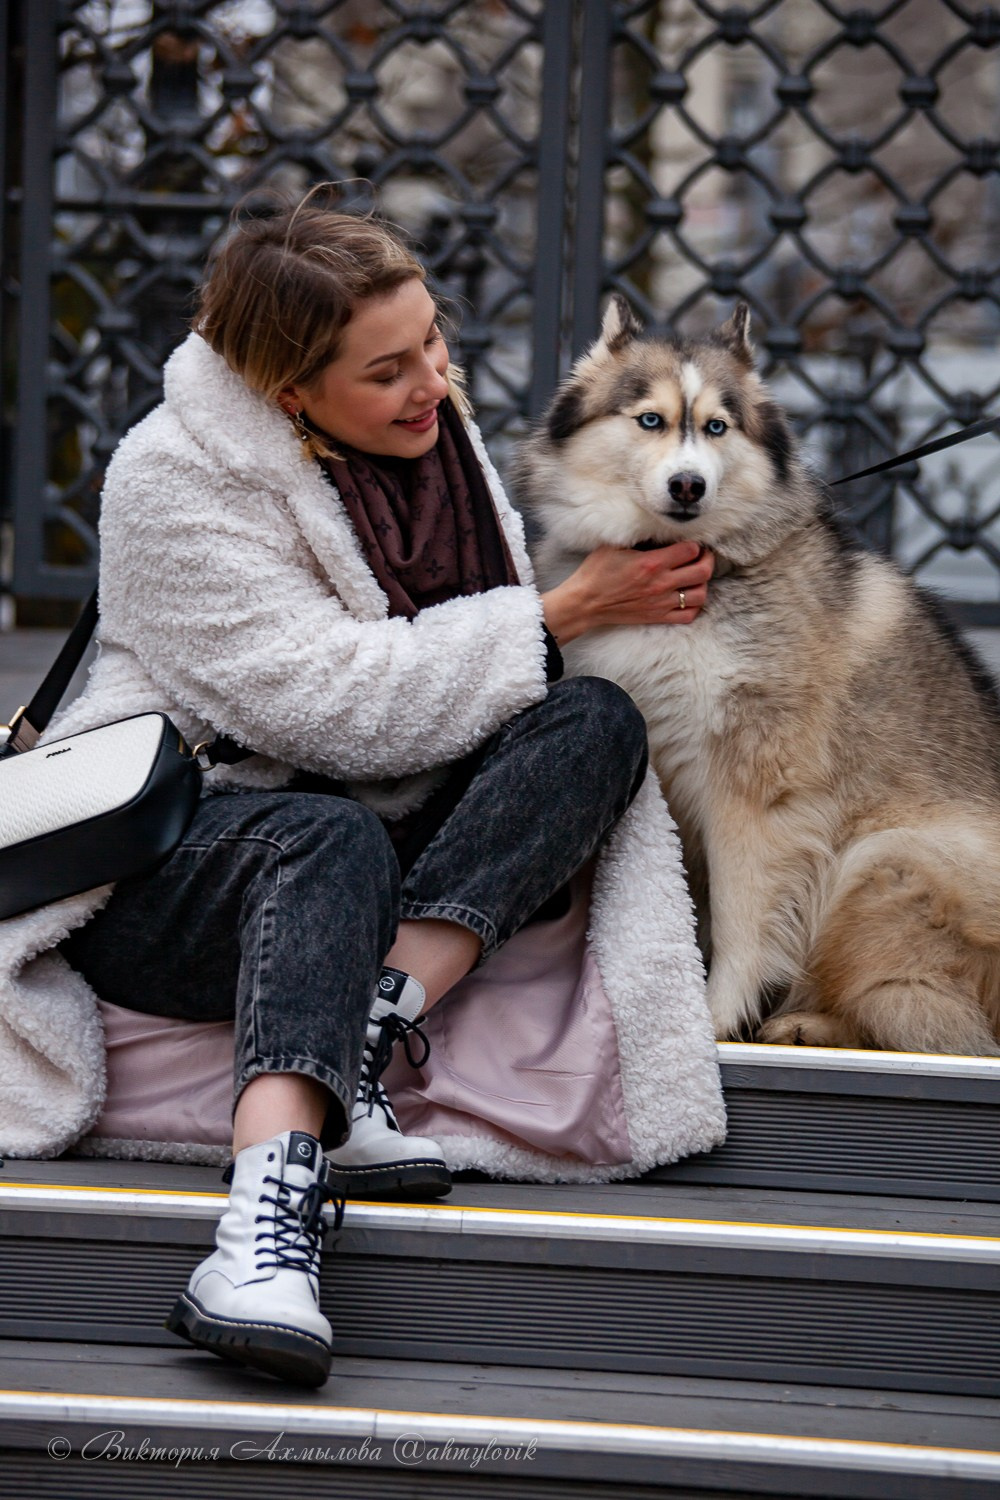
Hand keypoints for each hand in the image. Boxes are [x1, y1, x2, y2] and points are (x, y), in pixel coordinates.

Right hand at [542, 541, 713, 644]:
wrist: (585, 603)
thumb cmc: (596, 572)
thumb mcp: (614, 545)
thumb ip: (638, 536)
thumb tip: (655, 527)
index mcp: (652, 563)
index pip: (691, 550)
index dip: (694, 544)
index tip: (690, 543)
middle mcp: (661, 583)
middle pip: (702, 571)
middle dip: (707, 560)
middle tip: (702, 556)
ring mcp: (661, 602)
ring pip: (700, 595)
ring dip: (702, 584)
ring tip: (695, 577)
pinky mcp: (658, 617)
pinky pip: (688, 615)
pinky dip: (694, 606)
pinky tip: (688, 597)